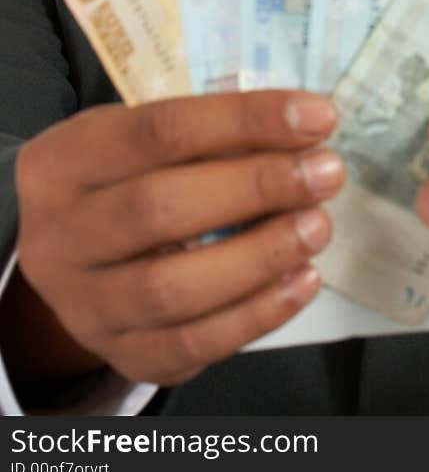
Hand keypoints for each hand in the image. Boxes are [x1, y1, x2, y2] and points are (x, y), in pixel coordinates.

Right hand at [11, 91, 344, 388]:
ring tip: (319, 225)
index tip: (317, 116)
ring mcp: (84, 306)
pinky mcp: (121, 356)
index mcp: (63, 162)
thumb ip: (208, 135)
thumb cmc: (123, 179)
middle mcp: (60, 237)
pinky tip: (304, 279)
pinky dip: (257, 313)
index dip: (244, 120)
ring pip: (173, 288)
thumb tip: (304, 128)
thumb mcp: (139, 140)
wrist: (69, 259)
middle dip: (258, 187)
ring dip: (261, 255)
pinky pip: (191, 345)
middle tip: (325, 172)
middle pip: (160, 210)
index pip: (159, 131)